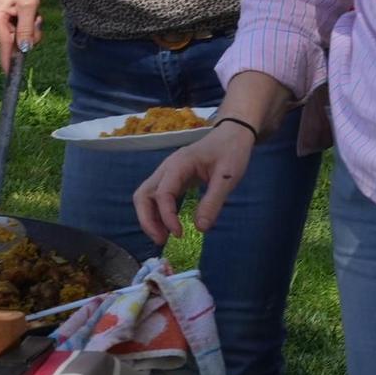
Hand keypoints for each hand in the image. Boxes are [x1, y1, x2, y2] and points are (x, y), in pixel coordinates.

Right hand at [0, 0, 42, 71]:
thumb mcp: (28, 7)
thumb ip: (26, 29)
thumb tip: (23, 50)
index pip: (3, 45)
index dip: (8, 60)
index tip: (10, 75)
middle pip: (13, 42)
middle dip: (28, 36)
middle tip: (37, 19)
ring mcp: (1, 21)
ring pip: (19, 37)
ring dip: (31, 30)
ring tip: (35, 13)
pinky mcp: (8, 20)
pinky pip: (20, 31)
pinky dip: (29, 26)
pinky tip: (32, 13)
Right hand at [131, 121, 256, 245]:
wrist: (232, 134)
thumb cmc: (231, 152)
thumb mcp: (228, 177)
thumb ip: (213, 202)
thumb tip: (200, 228)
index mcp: (178, 165)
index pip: (162, 194)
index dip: (167, 217)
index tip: (179, 234)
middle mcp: (166, 169)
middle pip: (143, 195)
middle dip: (147, 220)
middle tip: (162, 240)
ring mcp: (167, 173)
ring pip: (145, 196)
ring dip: (149, 218)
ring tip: (164, 237)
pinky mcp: (172, 179)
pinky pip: (156, 197)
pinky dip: (157, 214)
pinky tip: (169, 226)